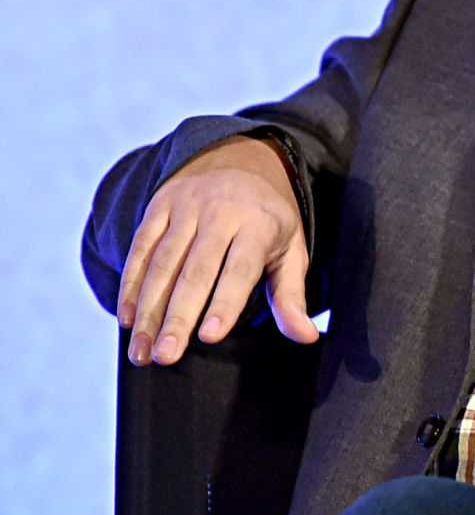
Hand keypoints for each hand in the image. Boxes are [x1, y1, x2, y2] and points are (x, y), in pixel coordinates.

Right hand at [118, 135, 319, 364]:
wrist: (238, 158)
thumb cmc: (268, 220)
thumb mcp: (291, 250)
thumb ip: (292, 296)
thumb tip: (308, 337)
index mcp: (258, 225)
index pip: (239, 269)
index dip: (224, 304)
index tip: (208, 337)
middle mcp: (220, 213)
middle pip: (195, 271)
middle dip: (177, 316)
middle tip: (165, 356)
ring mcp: (185, 208)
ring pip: (162, 264)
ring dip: (147, 310)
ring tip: (142, 352)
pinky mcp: (158, 207)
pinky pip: (140, 249)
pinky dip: (130, 284)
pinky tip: (126, 318)